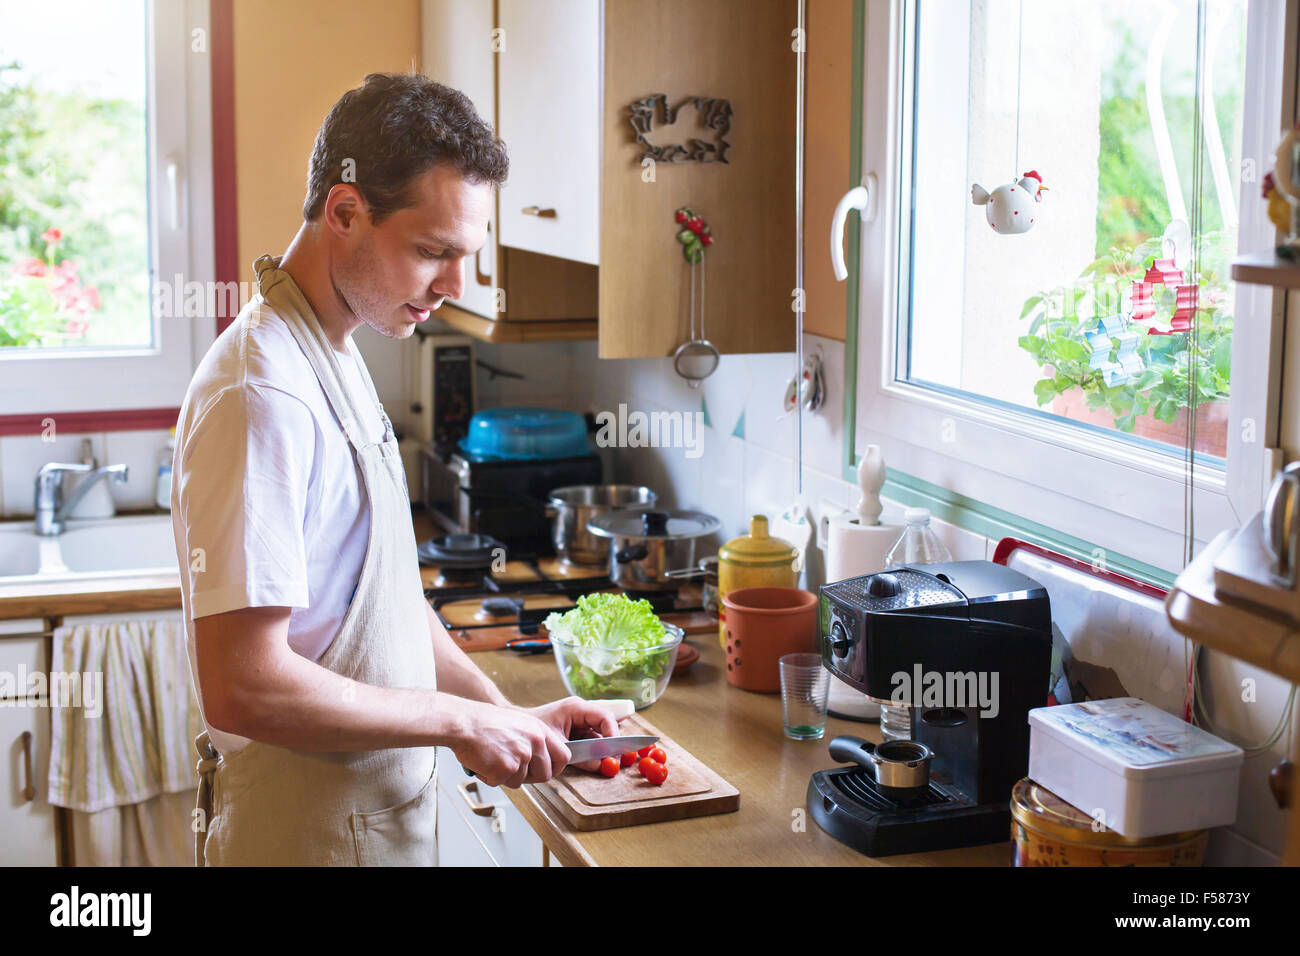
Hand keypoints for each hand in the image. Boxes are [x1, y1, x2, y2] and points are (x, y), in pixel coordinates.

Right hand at [450, 699, 572, 787]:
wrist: (464, 723)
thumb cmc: (485, 722)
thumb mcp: (519, 722)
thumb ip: (533, 739)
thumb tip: (540, 759)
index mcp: (540, 730)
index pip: (564, 756)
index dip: (555, 767)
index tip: (546, 769)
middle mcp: (534, 743)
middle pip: (545, 774)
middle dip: (529, 776)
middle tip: (512, 768)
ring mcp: (521, 756)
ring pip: (521, 781)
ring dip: (507, 776)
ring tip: (493, 758)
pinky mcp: (506, 768)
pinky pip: (503, 783)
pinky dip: (492, 778)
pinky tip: (485, 762)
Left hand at [522, 697, 620, 772]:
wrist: (518, 731)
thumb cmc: (534, 732)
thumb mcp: (559, 746)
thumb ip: (581, 757)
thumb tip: (601, 765)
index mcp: (576, 708)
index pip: (604, 717)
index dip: (613, 735)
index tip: (614, 752)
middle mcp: (581, 712)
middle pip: (605, 726)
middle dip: (610, 745)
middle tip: (613, 762)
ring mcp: (579, 721)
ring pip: (599, 735)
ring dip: (601, 750)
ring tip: (603, 764)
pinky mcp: (576, 730)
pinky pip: (591, 740)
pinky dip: (592, 752)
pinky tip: (592, 761)